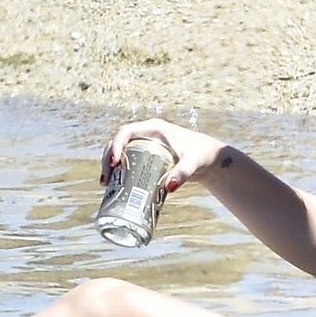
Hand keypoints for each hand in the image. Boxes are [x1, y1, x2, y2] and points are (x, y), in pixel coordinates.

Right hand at [101, 118, 225, 191]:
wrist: (209, 158)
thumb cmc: (202, 155)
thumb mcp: (192, 163)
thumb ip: (182, 173)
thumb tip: (168, 188)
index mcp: (154, 128)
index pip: (126, 131)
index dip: (116, 145)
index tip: (114, 162)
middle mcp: (146, 134)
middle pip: (118, 142)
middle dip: (108, 159)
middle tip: (106, 179)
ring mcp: (145, 144)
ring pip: (119, 151)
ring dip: (110, 166)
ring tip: (106, 184)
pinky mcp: (146, 155)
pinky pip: (126, 159)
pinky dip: (118, 170)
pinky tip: (113, 184)